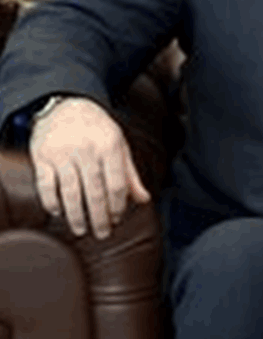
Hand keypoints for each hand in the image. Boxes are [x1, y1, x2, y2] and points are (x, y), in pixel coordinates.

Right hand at [29, 97, 149, 239]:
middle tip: (102, 234)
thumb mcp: (120, 146)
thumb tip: (144, 200)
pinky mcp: (41, 156)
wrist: (67, 105)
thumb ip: (130, 174)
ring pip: (70, 191)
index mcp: (110, 146)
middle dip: (99, 216)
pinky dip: (51, 201)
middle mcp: (86, 150)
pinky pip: (46, 184)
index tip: (117, 220)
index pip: (117, 184)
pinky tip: (58, 212)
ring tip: (81, 230)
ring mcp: (62, 153)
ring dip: (76, 215)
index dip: (118, 206)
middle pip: (94, 191)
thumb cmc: (98, 130)